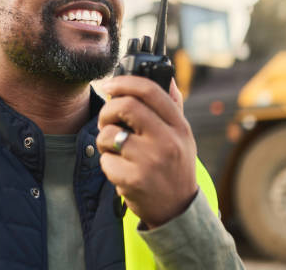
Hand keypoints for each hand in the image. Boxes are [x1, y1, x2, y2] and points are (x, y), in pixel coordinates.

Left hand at [96, 76, 197, 227]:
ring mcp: (151, 161)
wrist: (177, 210)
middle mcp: (167, 141)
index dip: (124, 82)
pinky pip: (104, 161)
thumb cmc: (174, 166)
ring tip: (114, 150)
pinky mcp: (134, 180)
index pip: (150, 91)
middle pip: (125, 106)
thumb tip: (166, 75)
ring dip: (103, 140)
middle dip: (107, 110)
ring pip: (109, 134)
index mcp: (179, 126)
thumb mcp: (182, 136)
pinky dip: (107, 164)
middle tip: (107, 121)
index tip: (109, 84)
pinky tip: (120, 171)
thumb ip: (172, 106)